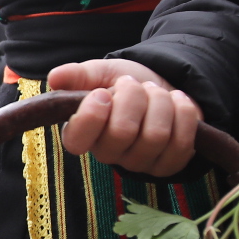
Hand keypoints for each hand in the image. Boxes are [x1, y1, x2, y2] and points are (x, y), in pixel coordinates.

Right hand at [46, 58, 198, 176]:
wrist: (161, 86)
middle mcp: (108, 154)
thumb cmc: (125, 85)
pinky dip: (184, 114)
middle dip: (135, 97)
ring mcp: (138, 163)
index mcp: (82, 133)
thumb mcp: (101, 73)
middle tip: (136, 86)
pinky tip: (177, 103)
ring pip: (155, 136)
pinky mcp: (167, 165)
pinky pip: (180, 144)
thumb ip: (79, 75)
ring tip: (157, 93)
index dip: (91, 116)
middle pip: (122, 132)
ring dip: (161, 102)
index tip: (103, 93)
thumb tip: (54, 78)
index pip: (76, 140)